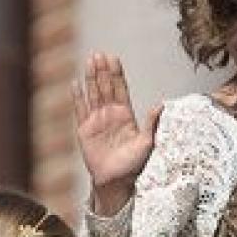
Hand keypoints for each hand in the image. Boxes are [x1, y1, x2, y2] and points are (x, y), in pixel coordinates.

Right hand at [72, 52, 160, 214]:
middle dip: (102, 71)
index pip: (120, 89)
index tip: (113, 58)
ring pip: (93, 94)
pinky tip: (75, 84)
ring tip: (89, 61)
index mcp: (125, 116)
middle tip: (99, 54)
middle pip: (105, 87)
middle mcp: (110, 115)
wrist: (115, 182)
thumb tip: (161, 105)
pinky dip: (77, 97)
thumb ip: (152, 124)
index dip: (116, 74)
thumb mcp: (146, 144)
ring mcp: (97, 121)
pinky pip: (79, 110)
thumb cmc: (133, 165)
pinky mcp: (84, 130)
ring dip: (90, 78)